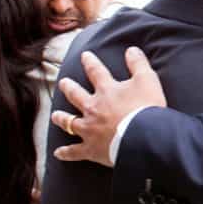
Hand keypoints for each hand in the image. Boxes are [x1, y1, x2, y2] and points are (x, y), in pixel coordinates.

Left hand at [51, 47, 165, 166]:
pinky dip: (66, 153)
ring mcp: (89, 129)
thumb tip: (131, 50)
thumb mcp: (147, 80)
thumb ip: (138, 64)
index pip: (96, 72)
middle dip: (68, 87)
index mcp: (106, 91)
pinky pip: (74, 152)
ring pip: (69, 122)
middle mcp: (93, 108)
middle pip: (76, 95)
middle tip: (63, 82)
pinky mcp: (90, 149)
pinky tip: (58, 153)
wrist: (143, 137)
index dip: (90, 62)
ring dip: (61, 118)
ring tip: (55, 115)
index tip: (85, 56)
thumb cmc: (146, 108)